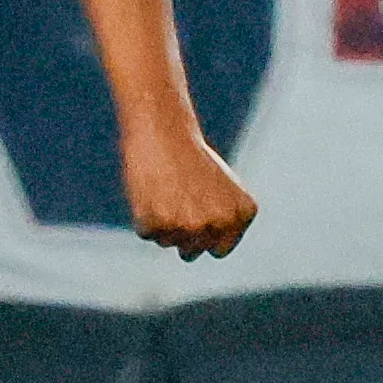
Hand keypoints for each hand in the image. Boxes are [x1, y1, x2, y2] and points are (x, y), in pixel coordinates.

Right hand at [122, 127, 256, 258]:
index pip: (219, 250)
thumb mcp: (225, 189)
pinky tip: (150, 191)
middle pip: (192, 251)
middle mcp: (216, 224)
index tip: (196, 217)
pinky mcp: (158, 224)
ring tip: (164, 190)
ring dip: (162, 223)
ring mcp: (187, 226)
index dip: (204, 236)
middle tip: (177, 200)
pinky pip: (146, 233)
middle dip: (181, 232)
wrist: (165, 131)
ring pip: (167, 243)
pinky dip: (143, 216)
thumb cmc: (193, 159)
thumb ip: (223, 221)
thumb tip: (210, 247)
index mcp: (239, 216)